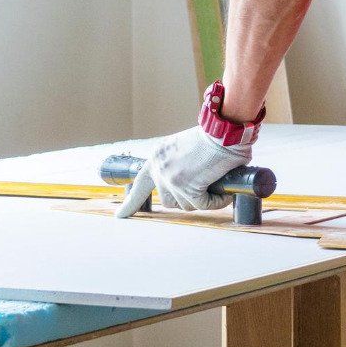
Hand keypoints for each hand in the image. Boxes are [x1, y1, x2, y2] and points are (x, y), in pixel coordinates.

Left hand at [114, 126, 252, 215]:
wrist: (223, 131)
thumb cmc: (212, 135)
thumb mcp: (184, 147)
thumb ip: (178, 164)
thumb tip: (190, 182)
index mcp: (157, 157)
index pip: (140, 183)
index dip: (131, 202)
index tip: (121, 215)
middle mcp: (160, 169)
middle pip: (168, 200)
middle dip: (186, 198)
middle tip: (203, 190)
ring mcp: (172, 180)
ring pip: (186, 205)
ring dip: (203, 199)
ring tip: (216, 185)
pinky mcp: (188, 189)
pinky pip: (204, 205)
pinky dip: (217, 201)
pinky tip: (224, 193)